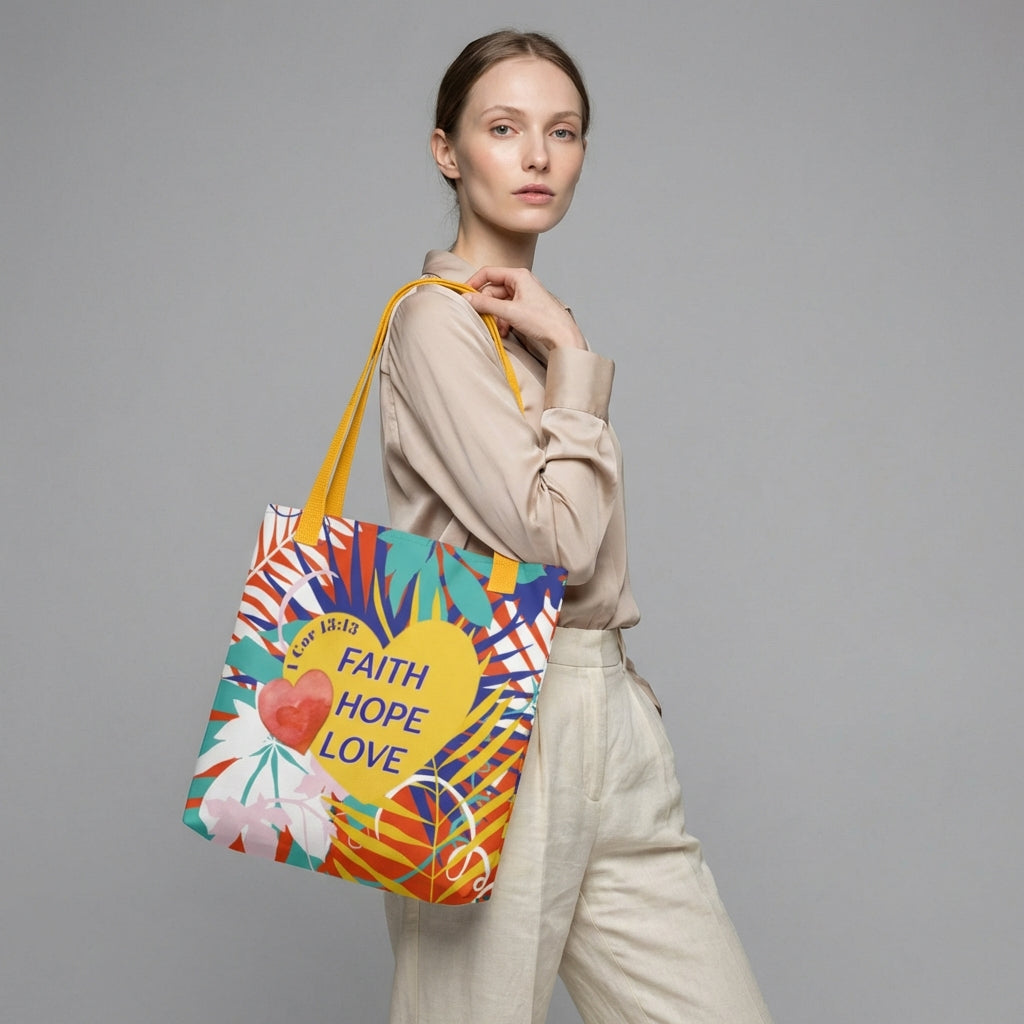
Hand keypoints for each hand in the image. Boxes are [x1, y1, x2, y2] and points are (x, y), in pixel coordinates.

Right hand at [463, 266, 585, 355]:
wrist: (563, 336)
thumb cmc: (543, 320)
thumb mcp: (509, 312)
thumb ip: (486, 304)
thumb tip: (467, 299)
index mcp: (518, 275)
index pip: (488, 273)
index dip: (474, 283)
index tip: (464, 295)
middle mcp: (521, 282)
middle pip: (493, 289)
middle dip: (486, 305)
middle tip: (479, 316)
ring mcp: (524, 294)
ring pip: (500, 301)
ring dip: (495, 315)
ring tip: (496, 328)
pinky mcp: (526, 307)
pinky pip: (507, 310)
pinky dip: (503, 319)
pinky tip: (504, 331)